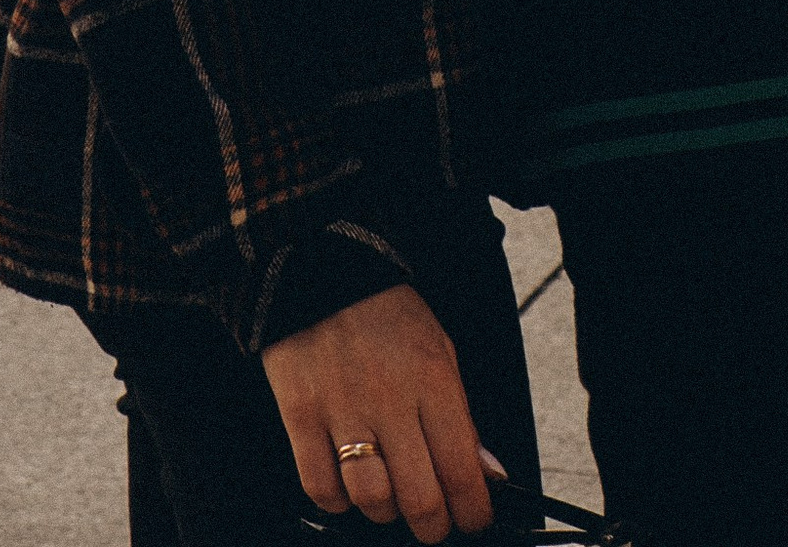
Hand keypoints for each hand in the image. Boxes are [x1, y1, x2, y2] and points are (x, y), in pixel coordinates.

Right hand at [262, 282, 494, 538]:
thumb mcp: (439, 351)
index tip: (473, 518)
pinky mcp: (300, 413)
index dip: (473, 512)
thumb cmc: (385, 314)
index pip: (461, 470)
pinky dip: (337, 500)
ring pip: (371, 498)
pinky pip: (320, 486)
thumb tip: (487, 474)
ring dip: (386, 511)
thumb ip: (463, 417)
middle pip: (418, 497)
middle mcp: (389, 399)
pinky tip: (347, 484)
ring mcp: (341, 408)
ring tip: (390, 497)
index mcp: (431, 381)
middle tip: (434, 522)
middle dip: (433, 525)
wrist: (320, 267)